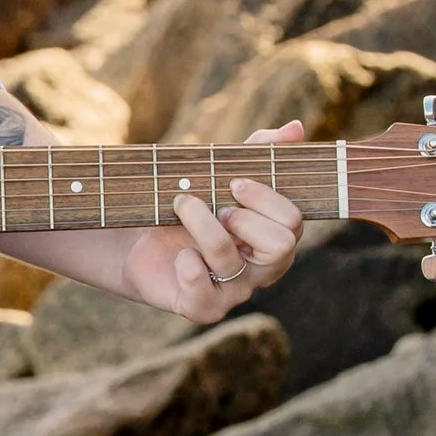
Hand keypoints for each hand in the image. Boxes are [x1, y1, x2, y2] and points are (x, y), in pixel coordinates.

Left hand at [121, 120, 305, 320]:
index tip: (234, 183)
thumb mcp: (223, 172)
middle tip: (218, 206)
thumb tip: (296, 128)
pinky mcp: (202, 307)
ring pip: (229, 259)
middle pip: (280, 246)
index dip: (265, 198)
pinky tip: (179, 254)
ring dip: (201, 223)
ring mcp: (234, 292)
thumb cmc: (191, 205)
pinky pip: (203, 293)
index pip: (293, 223)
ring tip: (181, 204)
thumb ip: (261, 151)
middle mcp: (261, 270)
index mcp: (274, 238)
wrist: (140, 240)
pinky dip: (189, 267)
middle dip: (244, 217)